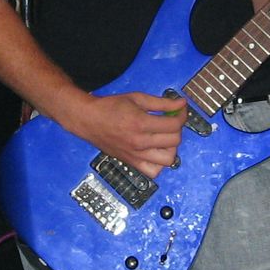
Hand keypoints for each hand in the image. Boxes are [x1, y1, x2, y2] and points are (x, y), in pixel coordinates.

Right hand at [69, 90, 186, 180]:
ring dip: (171, 148)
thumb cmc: (109, 107)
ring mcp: (135, 155)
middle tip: (171, 122)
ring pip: (168, 160)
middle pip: (174, 141)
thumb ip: (162, 103)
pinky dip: (159, 164)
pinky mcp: (131, 163)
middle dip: (178, 129)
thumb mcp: (137, 98)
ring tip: (164, 138)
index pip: (174, 124)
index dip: (182, 116)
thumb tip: (181, 104)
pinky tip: (156, 151)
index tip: (180, 111)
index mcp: (140, 123)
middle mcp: (139, 142)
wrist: (88, 120)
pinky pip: (153, 171)